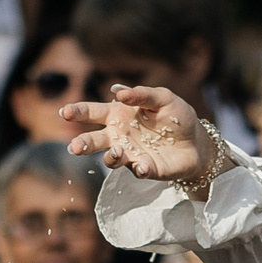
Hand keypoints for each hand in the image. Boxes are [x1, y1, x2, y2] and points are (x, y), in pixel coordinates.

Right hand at [64, 85, 209, 180]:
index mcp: (117, 115)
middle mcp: (118, 137)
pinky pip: (138, 170)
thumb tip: (119, 92)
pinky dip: (140, 168)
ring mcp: (130, 155)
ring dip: (111, 157)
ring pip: (111, 159)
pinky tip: (144, 165)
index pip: (92, 112)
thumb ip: (142, 94)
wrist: (197, 142)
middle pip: (94, 140)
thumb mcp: (163, 97)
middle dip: (83, 144)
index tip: (64, 112)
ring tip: (117, 152)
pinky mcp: (145, 169)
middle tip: (74, 147)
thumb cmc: (176, 116)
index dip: (77, 112)